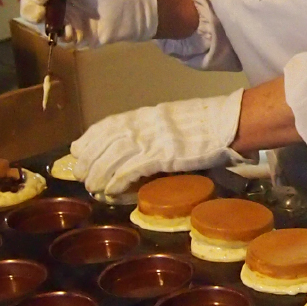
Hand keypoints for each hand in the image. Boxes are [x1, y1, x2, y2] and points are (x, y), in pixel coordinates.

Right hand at [19, 0, 159, 47]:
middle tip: (38, 13)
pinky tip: (71, 34)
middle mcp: (59, 1)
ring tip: (52, 25)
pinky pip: (60, 39)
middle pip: (33, 5)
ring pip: (42, 23)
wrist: (138, 10)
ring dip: (42, 25)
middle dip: (30, 9)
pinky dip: (61, 37)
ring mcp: (65, 19)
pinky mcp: (74, 36)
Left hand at [61, 92, 244, 195]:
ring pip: (113, 158)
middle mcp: (144, 125)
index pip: (108, 124)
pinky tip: (110, 190)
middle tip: (81, 174)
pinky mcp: (162, 155)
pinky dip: (118, 181)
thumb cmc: (206, 124)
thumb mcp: (173, 120)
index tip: (78, 149)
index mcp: (146, 115)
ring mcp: (152, 140)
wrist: (228, 123)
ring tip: (92, 187)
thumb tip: (141, 147)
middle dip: (89, 160)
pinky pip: (132, 170)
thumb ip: (155, 130)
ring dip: (99, 174)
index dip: (90, 138)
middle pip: (105, 142)